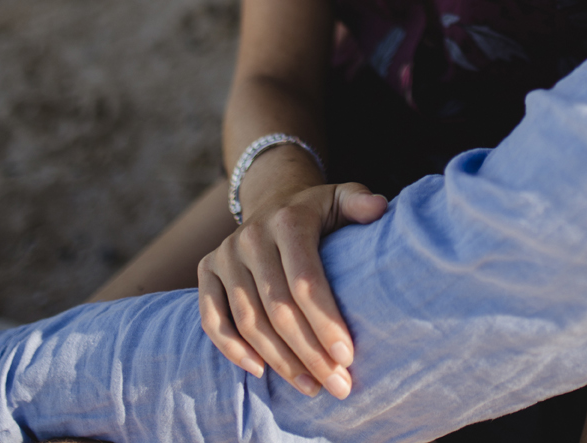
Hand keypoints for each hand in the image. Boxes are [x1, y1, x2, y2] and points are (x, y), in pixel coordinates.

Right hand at [197, 181, 387, 397]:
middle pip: (278, 308)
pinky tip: (260, 371)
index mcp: (288, 221)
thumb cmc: (317, 213)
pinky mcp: (207, 270)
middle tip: (337, 385)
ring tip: (311, 387)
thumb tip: (379, 209)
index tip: (347, 357)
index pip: (305, 280)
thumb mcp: (341, 199)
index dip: (325, 321)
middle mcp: (251, 237)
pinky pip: (212, 318)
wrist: (273, 199)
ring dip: (280, 360)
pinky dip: (232, 349)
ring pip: (248, 320)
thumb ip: (360, 202)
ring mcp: (225, 254)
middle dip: (310, 353)